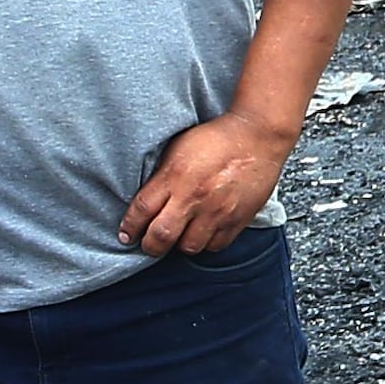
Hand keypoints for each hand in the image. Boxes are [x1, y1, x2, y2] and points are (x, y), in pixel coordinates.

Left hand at [119, 110, 298, 259]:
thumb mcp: (178, 148)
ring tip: (179, 235)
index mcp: (175, 176)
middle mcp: (194, 198)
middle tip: (149, 243)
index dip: (130, 227)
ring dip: (180, 244)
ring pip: (189, 246)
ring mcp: (217, 212)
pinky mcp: (237, 220)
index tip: (126, 234)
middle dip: (150, 245)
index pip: (142, 210)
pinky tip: (203, 232)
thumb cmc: (217, 138)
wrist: (258, 137)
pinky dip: (206, 243)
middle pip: (161, 237)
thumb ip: (162, 176)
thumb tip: (146, 199)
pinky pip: (215, 245)